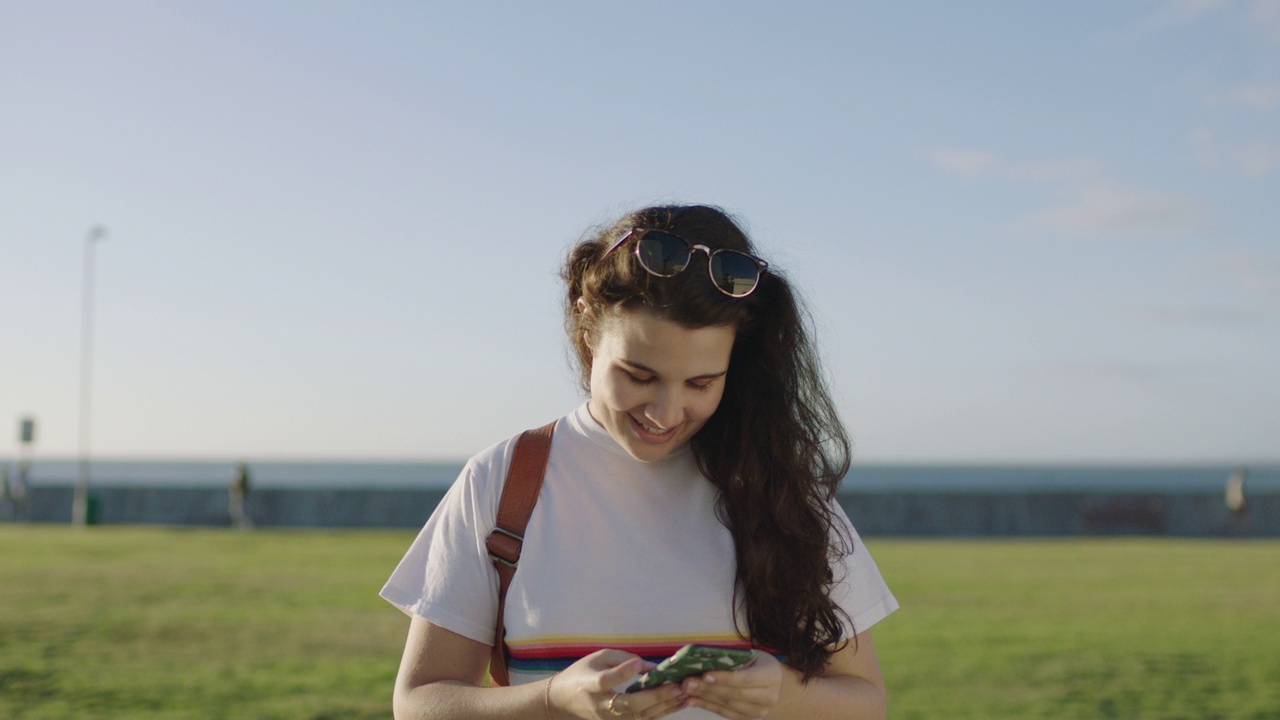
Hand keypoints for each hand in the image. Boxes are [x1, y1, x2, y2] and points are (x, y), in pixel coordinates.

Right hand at [549, 649, 688, 719]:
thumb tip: (652, 666)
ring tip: (685, 694)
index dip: (622, 673)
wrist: (563, 701)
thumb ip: (623, 659)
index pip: (606, 681)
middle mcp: (601, 705)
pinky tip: (679, 704)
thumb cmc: (582, 673)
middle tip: (677, 686)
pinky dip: (662, 712)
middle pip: (629, 705)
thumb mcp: (598, 657)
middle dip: (655, 696)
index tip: (638, 664)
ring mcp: (610, 719)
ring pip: (640, 717)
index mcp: (590, 684)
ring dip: (664, 706)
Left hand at [678, 651, 783, 719]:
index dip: (725, 678)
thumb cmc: (758, 664)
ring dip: (704, 698)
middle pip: (734, 694)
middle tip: (687, 682)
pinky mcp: (747, 719)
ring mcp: (758, 712)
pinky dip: (707, 706)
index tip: (705, 675)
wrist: (775, 685)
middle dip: (708, 688)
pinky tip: (692, 699)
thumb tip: (702, 658)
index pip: (746, 679)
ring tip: (686, 690)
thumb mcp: (751, 655)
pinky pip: (724, 713)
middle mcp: (768, 697)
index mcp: (771, 676)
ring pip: (727, 705)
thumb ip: (732, 659)